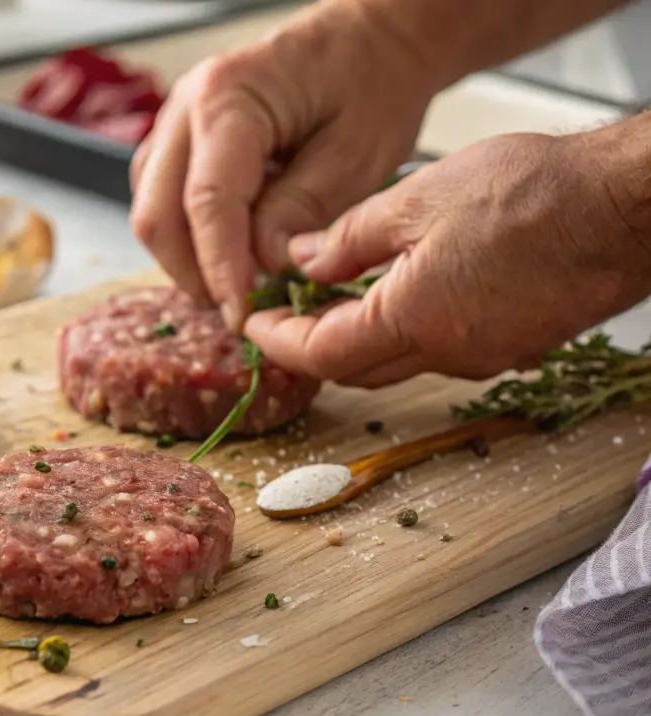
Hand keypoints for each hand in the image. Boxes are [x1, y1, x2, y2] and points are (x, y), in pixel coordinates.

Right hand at [129, 1, 438, 329]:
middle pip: (158, 212)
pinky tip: (230, 253)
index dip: (220, 267)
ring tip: (237, 286)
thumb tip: (262, 264)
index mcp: (229, 99)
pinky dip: (188, 238)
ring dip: (186, 259)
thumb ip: (304, 209)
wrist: (368, 41)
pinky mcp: (178, 143)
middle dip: (194, 272)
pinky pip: (162, 201)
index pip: (207, 201)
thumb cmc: (370, 84)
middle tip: (238, 309)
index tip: (240, 312)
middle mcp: (187, 108)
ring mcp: (175, 124)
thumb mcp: (357, 154)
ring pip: (152, 211)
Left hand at [244, 127, 650, 386]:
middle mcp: (448, 354)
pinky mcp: (516, 345)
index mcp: (412, 321)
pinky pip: (442, 351)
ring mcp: (486, 356)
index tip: (253, 326)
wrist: (628, 206)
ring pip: (399, 363)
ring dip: (359, 339)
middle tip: (284, 316)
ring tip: (336, 298)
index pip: (320, 355)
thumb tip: (303, 262)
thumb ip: (349, 239)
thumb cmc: (535, 193)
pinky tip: (403, 293)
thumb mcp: (417, 198)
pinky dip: (407, 331)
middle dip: (311, 347)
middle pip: (355, 370)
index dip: (278, 343)